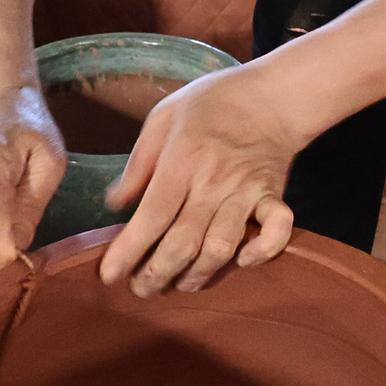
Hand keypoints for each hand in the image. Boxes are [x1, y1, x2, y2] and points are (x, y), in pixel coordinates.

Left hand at [98, 66, 296, 296]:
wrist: (271, 95)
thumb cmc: (210, 105)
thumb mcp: (163, 119)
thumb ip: (138, 164)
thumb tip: (113, 205)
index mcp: (182, 159)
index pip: (152, 215)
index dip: (129, 250)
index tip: (110, 275)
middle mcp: (214, 180)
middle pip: (184, 242)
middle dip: (157, 274)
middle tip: (140, 290)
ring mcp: (247, 192)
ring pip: (222, 248)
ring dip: (198, 275)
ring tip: (179, 285)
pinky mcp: (273, 198)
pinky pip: (275, 233)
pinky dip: (260, 253)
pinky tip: (241, 262)